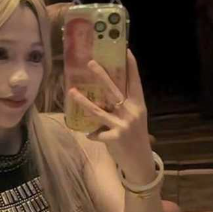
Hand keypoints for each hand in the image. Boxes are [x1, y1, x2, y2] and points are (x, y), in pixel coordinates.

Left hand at [68, 49, 154, 180]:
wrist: (140, 161)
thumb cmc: (135, 137)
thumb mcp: (134, 119)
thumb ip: (123, 107)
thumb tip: (103, 94)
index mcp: (138, 105)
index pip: (135, 82)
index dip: (131, 66)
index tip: (125, 50)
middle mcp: (131, 112)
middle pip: (114, 90)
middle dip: (101, 75)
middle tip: (90, 63)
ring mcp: (123, 125)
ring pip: (99, 110)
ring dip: (84, 102)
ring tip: (72, 92)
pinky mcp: (115, 138)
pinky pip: (97, 133)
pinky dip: (92, 134)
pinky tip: (89, 135)